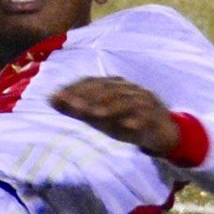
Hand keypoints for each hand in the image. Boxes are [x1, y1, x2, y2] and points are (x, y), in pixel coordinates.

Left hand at [51, 77, 180, 156]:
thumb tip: (50, 99)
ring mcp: (144, 101)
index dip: (74, 88)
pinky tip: (126, 127)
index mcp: (115, 85)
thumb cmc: (126, 121)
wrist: (163, 131)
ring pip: (126, 101)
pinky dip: (136, 121)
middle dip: (87, 96)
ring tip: (94, 114)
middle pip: (107, 89)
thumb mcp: (100, 116)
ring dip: (109, 107)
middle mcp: (129, 89)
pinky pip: (146, 118)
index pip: (92, 82)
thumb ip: (77, 108)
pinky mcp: (156, 117)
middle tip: (71, 105)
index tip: (56, 96)